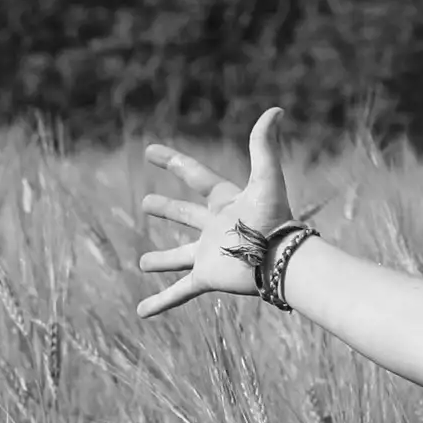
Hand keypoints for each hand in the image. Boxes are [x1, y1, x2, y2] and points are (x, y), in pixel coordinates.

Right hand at [136, 108, 292, 317]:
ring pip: (179, 257)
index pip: (195, 176)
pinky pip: (179, 293)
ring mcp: (210, 254)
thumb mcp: (266, 178)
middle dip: (167, 210)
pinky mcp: (208, 277)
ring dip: (162, 261)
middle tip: (146, 205)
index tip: (150, 151)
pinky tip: (141, 312)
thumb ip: (265, 144)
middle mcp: (215, 228)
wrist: (282, 261)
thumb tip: (276, 109)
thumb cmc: (275, 220)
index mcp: (225, 202)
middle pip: (186, 215)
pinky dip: (160, 303)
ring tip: (142, 264)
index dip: (173, 162)